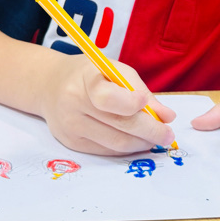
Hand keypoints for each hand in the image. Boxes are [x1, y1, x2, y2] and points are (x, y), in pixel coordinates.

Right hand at [38, 54, 174, 154]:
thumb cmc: (90, 75)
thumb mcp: (115, 70)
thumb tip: (167, 116)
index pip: (108, 98)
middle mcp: (74, 105)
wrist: (50, 86)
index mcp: (85, 81)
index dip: (132, 103)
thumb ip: (141, 91)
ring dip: (141, 143)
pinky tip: (138, 142)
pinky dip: (127, 148)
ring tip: (156, 139)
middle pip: (118, 125)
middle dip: (150, 132)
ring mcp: (71, 127)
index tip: (147, 103)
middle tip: (168, 135)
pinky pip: (106, 150)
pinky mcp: (72, 143)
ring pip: (115, 143)